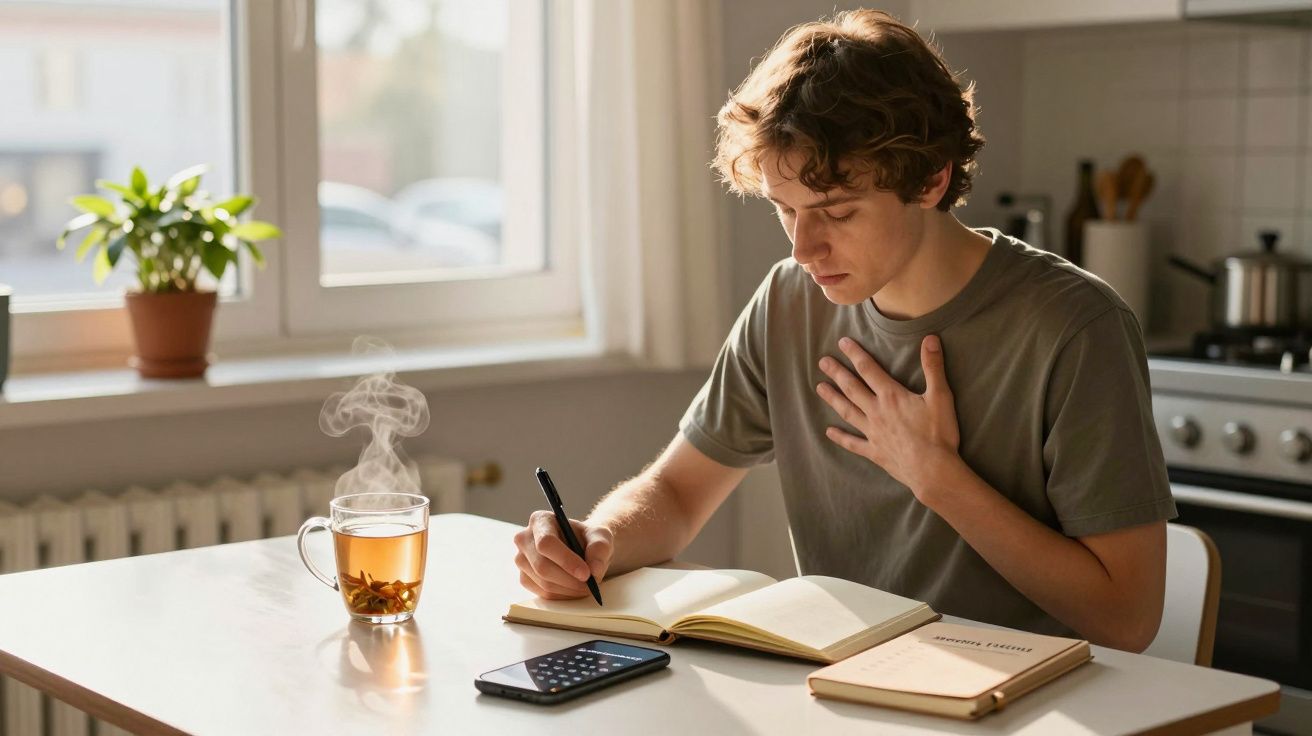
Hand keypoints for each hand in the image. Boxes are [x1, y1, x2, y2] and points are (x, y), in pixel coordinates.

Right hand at [513, 510, 613, 599]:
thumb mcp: (600, 536)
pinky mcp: (525, 578)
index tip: (586, 573)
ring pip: (543, 583)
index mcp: (540, 520)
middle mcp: (525, 538)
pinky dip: (562, 595)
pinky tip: (574, 588)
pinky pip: (542, 593)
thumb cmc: (588, 539)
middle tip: (590, 585)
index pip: (546, 543)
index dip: (566, 560)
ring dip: (569, 589)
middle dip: (569, 580)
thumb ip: (599, 548)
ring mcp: (521, 559)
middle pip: (542, 566)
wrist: (582, 549)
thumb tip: (594, 570)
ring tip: (586, 586)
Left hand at [815, 335, 960, 498]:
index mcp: (891, 396)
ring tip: (819, 388)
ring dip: (833, 399)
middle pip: (852, 388)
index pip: (868, 369)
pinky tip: (829, 432)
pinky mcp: (874, 452)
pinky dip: (840, 437)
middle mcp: (876, 412)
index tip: (842, 343)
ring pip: (848, 411)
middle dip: (837, 373)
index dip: (855, 354)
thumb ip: (933, 367)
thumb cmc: (938, 434)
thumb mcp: (941, 396)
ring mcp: (873, 433)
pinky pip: (853, 443)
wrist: (933, 470)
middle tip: (822, 362)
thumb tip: (930, 338)